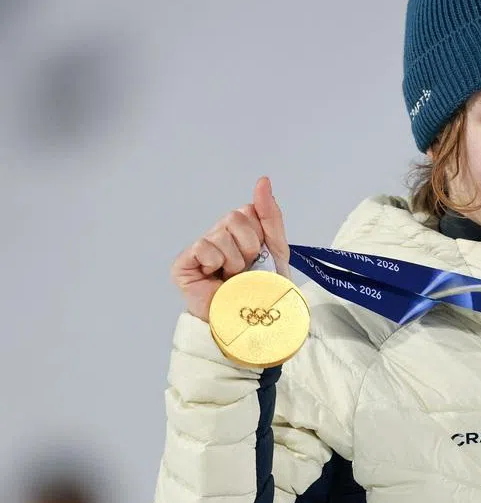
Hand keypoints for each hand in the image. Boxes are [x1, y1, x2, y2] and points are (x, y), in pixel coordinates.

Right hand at [171, 176, 289, 321]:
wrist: (250, 322)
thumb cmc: (262, 289)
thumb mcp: (275, 248)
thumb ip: (270, 214)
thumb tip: (263, 180)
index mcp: (238, 231)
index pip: (249, 210)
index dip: (260, 234)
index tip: (260, 255)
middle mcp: (217, 236)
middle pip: (235, 218)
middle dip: (249, 246)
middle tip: (246, 268)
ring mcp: (199, 249)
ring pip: (221, 234)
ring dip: (235, 261)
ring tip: (232, 278)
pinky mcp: (183, 264)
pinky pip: (204, 248)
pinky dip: (216, 264)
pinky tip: (215, 278)